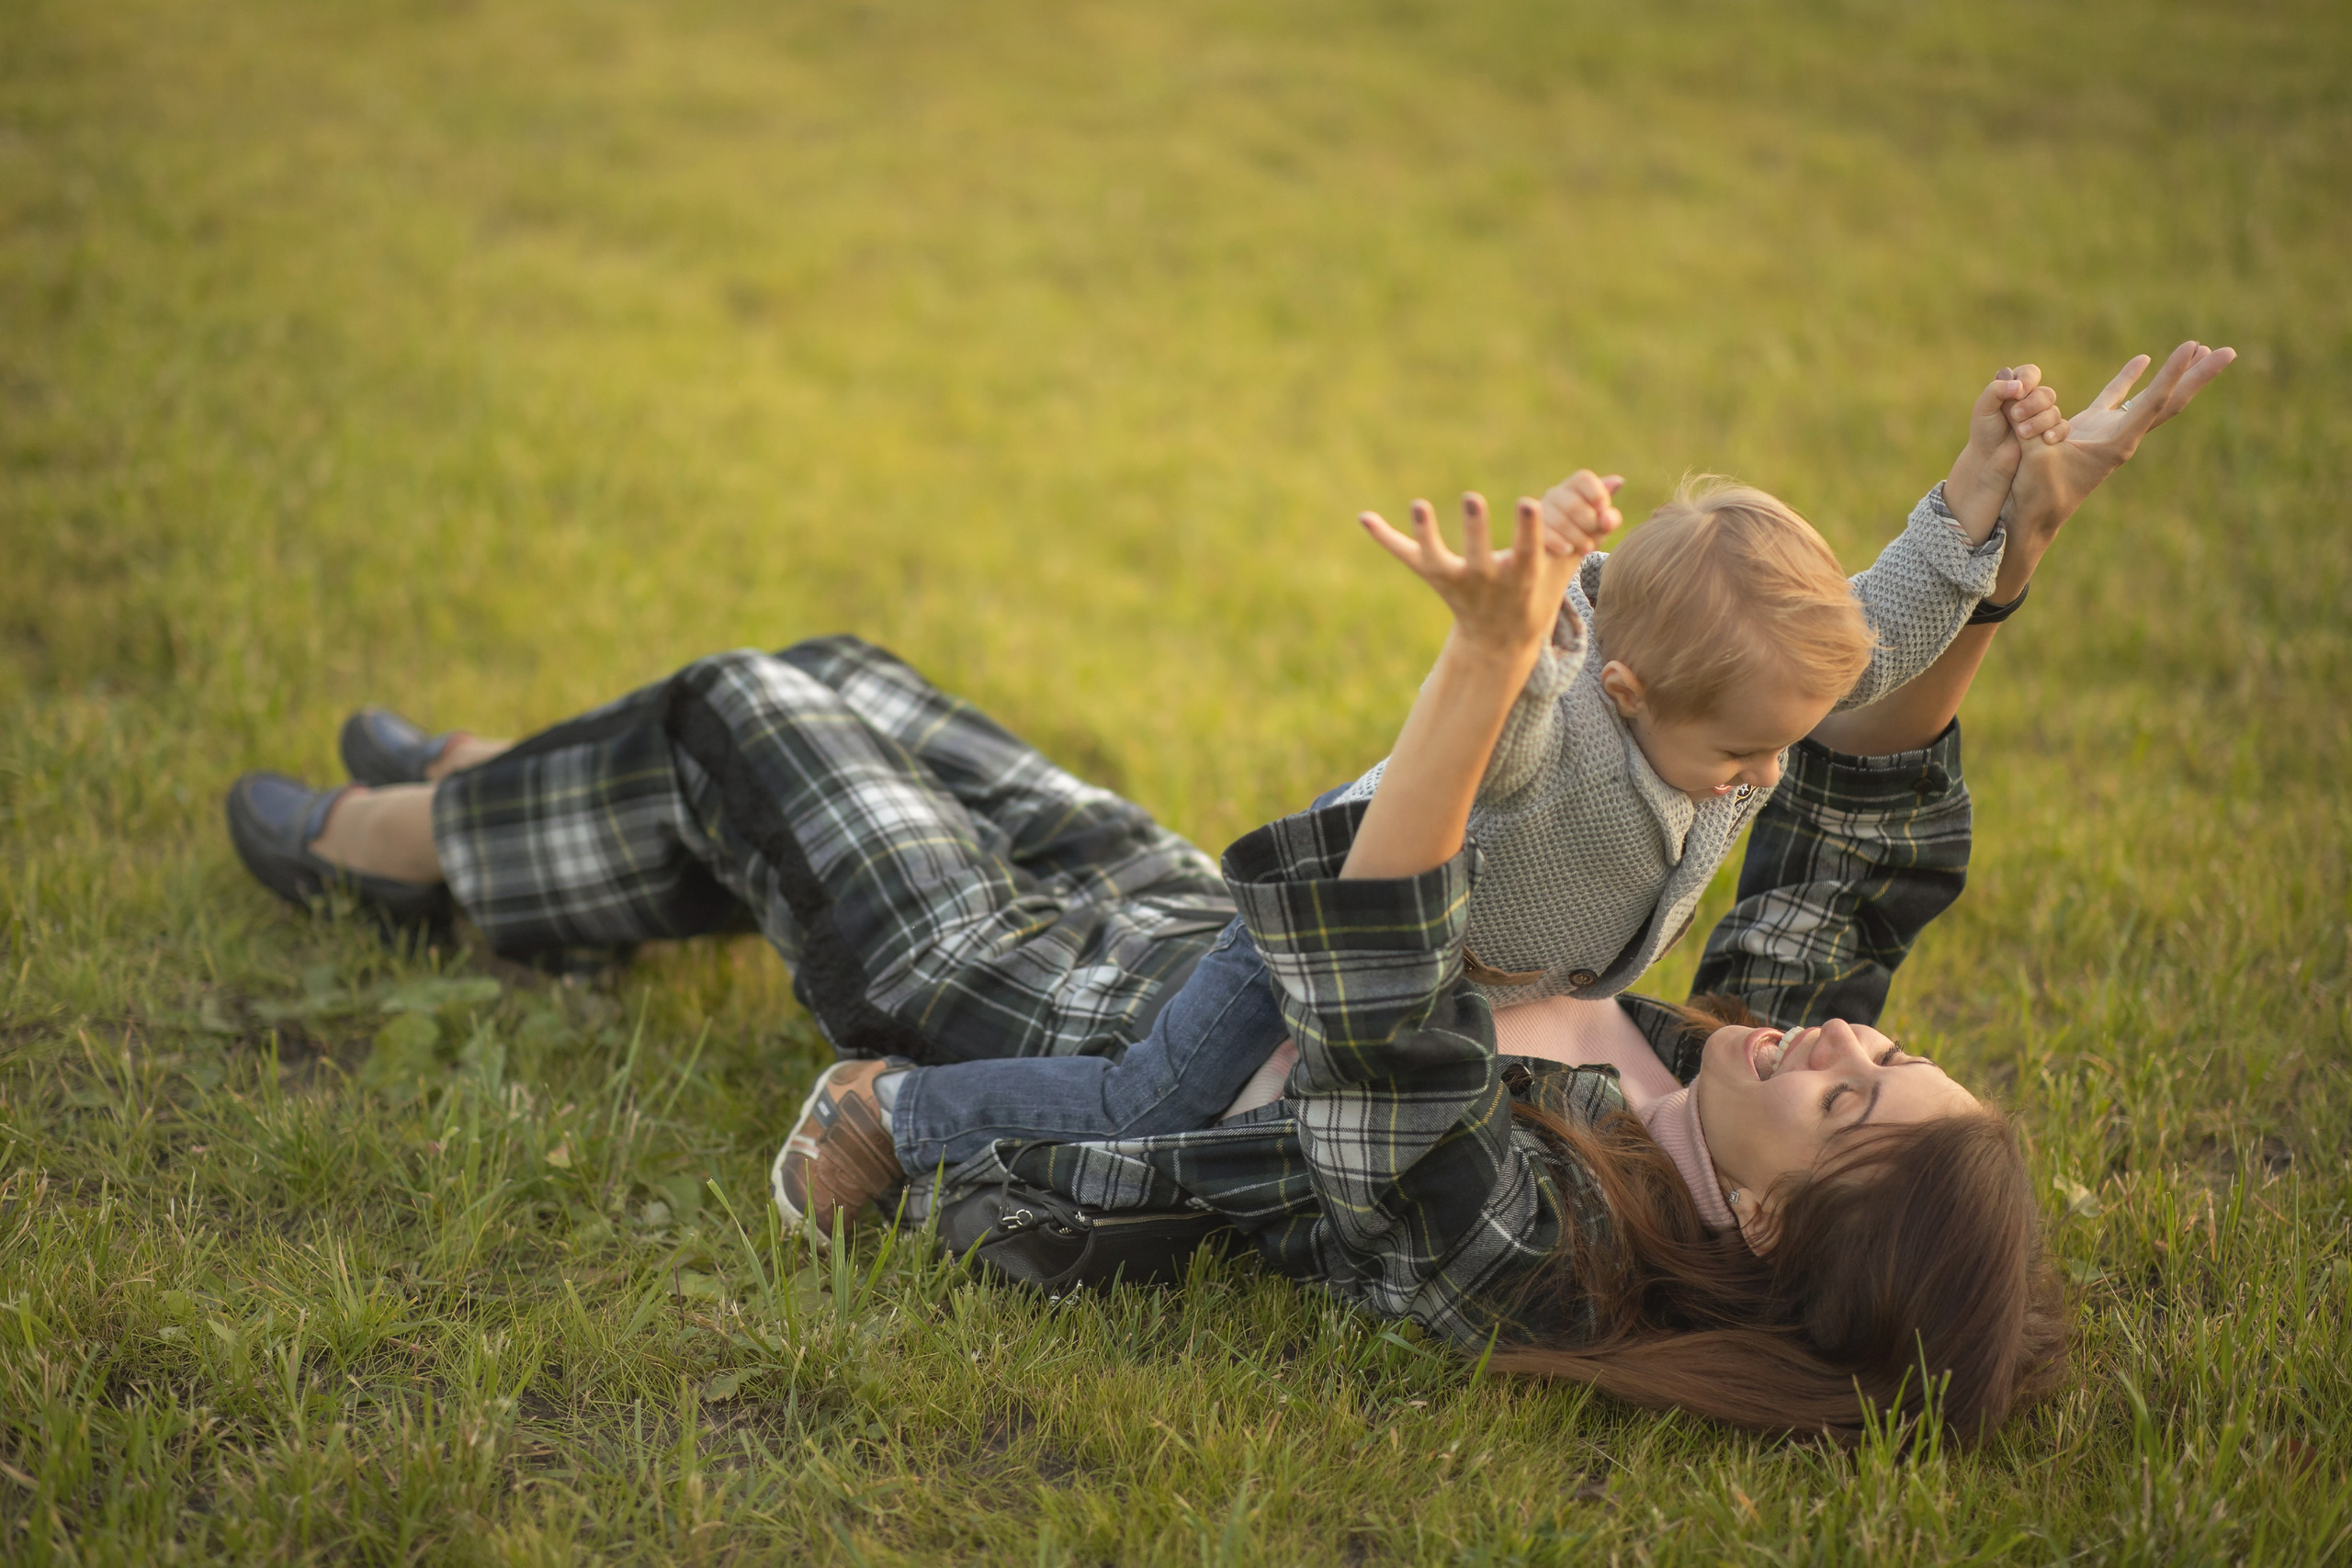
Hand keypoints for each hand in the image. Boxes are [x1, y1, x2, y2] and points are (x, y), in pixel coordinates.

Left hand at [1360, 473, 1622, 659]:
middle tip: (1472, 496)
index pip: (1528, 550)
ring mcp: (1456, 582)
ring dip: (1427, 534)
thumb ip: (1587, 521)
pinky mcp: (1433, 578)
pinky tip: (1363, 517)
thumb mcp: (1563, 563)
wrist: (1500, 644)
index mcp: (1521, 576)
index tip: (1530, 501)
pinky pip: (1406, 558)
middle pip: (1478, 556)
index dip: (1530, 529)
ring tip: (1419, 505)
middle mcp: (1486, 581)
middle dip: (1476, 530)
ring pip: (1438, 559)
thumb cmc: (1535, 593)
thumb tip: (1619, 480)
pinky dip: (1386, 538)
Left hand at [1942, 365, 2068, 542]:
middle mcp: (2030, 402)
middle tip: (2015, 416)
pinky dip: (2056, 431)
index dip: (2028, 379)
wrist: (1989, 461)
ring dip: (2040, 420)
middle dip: (2033, 403)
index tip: (2018, 391)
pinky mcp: (2050, 435)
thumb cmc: (1984, 434)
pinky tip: (2047, 439)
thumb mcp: (1983, 408)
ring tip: (2021, 433)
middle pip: (2045, 393)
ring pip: (2054, 411)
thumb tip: (2018, 385)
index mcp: (2014, 389)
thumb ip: (1996, 390)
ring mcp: (2041, 418)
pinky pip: (2063, 427)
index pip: (2030, 373)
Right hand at [1994, 341, 2235, 599]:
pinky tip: (2145, 359)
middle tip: (2229, 351)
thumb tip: (2021, 398)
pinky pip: (2119, 397)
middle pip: (2172, 402)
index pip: (2153, 403)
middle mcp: (2124, 437)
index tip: (2190, 347)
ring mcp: (2113, 432)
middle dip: (2199, 376)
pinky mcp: (2095, 429)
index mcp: (2117, 445)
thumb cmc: (2036, 492)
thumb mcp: (2033, 459)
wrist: (2035, 515)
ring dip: (2177, 374)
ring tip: (2199, 347)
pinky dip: (2132, 378)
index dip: (2172, 375)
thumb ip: (2032, 428)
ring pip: (2153, 398)